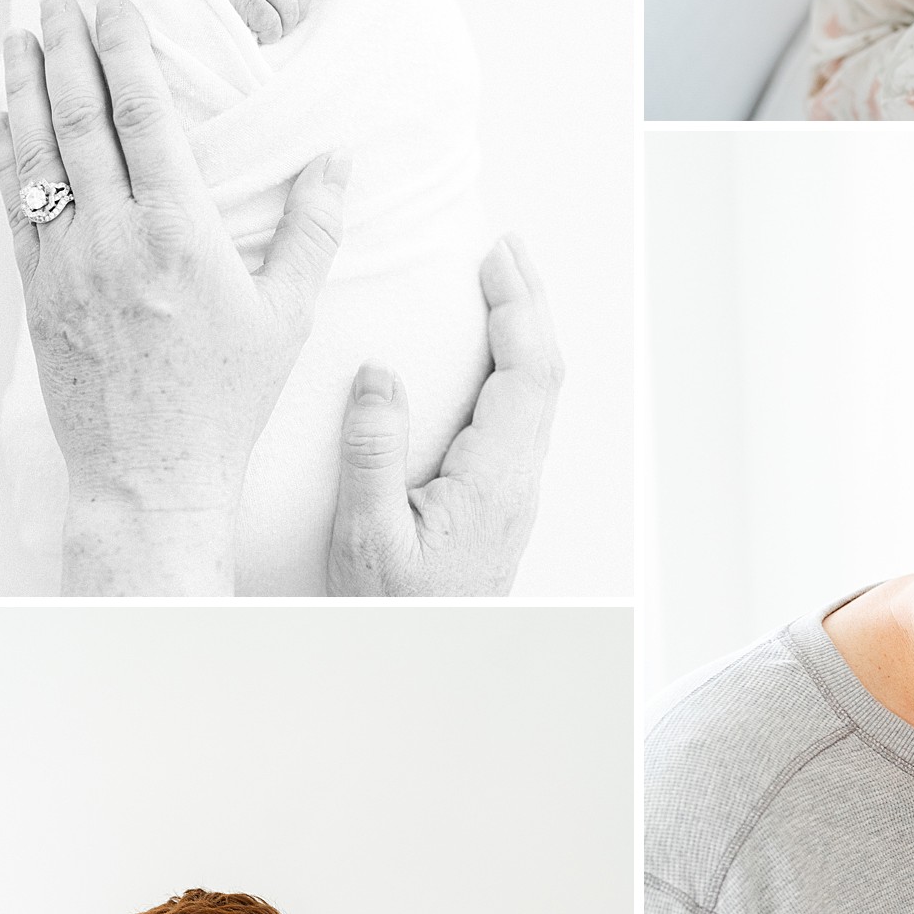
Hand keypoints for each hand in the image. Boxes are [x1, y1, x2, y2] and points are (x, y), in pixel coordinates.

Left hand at [0, 0, 349, 593]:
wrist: (153, 473)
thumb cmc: (226, 401)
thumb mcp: (288, 317)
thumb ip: (315, 230)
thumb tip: (339, 162)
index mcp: (182, 236)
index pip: (144, 119)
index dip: (127, 53)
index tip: (117, 9)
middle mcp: (116, 240)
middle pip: (81, 120)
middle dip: (68, 51)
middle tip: (60, 2)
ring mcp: (67, 264)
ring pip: (37, 154)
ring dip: (25, 88)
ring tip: (21, 38)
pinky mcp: (37, 292)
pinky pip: (14, 205)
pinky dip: (7, 154)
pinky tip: (3, 118)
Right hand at [327, 235, 562, 595]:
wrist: (422, 665)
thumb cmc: (392, 609)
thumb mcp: (367, 535)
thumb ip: (372, 452)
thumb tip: (379, 373)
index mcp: (494, 481)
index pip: (528, 374)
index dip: (518, 309)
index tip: (496, 257)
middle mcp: (519, 482)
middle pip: (546, 374)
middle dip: (530, 303)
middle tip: (507, 248)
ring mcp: (516, 492)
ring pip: (540, 395)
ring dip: (526, 332)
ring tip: (504, 284)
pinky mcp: (503, 501)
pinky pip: (524, 415)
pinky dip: (514, 365)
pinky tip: (492, 355)